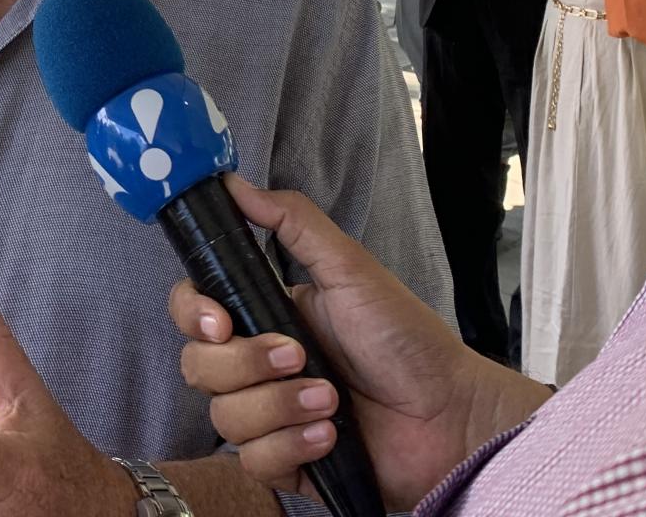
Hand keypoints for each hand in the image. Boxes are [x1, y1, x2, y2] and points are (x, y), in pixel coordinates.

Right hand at [172, 175, 547, 511]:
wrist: (451, 414)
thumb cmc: (406, 338)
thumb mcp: (350, 269)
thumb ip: (293, 223)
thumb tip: (235, 183)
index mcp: (264, 315)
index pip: (194, 311)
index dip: (194, 316)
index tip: (222, 322)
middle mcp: (258, 366)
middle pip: (198, 366)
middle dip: (246, 364)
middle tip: (298, 357)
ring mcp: (269, 417)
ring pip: (224, 417)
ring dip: (279, 407)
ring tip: (330, 401)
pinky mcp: (287, 463)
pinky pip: (255, 461)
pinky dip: (292, 447)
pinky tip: (329, 437)